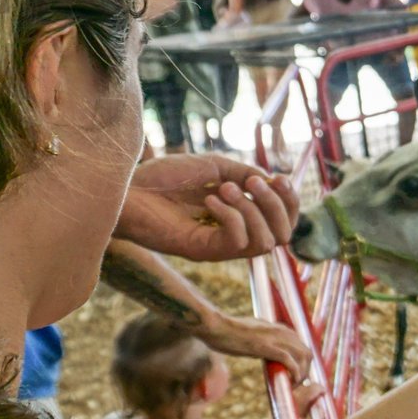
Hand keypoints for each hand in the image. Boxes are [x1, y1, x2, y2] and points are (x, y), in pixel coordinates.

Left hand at [118, 155, 299, 260]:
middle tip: (255, 182)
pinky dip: (230, 216)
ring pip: (265, 242)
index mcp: (240, 216)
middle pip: (283, 235)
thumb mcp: (214, 166)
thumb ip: (245, 173)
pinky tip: (209, 199)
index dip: (290, 201)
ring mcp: (220, 246)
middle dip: (277, 205)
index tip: (280, 178)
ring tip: (226, 188)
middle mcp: (235, 234)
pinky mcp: (204, 252)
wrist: (127, 189)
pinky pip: (236, 241)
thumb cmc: (164, 177)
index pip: (284, 220)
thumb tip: (273, 182)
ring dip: (253, 210)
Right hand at [192, 311, 310, 379]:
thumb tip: (262, 350)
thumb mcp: (253, 333)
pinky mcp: (267, 347)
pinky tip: (291, 382)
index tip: (297, 375)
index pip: (301, 346)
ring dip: (302, 374)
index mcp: (280, 328)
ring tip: (294, 385)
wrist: (216, 327)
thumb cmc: (229, 331)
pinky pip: (289, 361)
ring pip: (303, 356)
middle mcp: (282, 331)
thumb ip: (263, 340)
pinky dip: (294, 373)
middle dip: (306, 370)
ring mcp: (275, 338)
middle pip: (307, 352)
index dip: (302, 363)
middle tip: (297, 384)